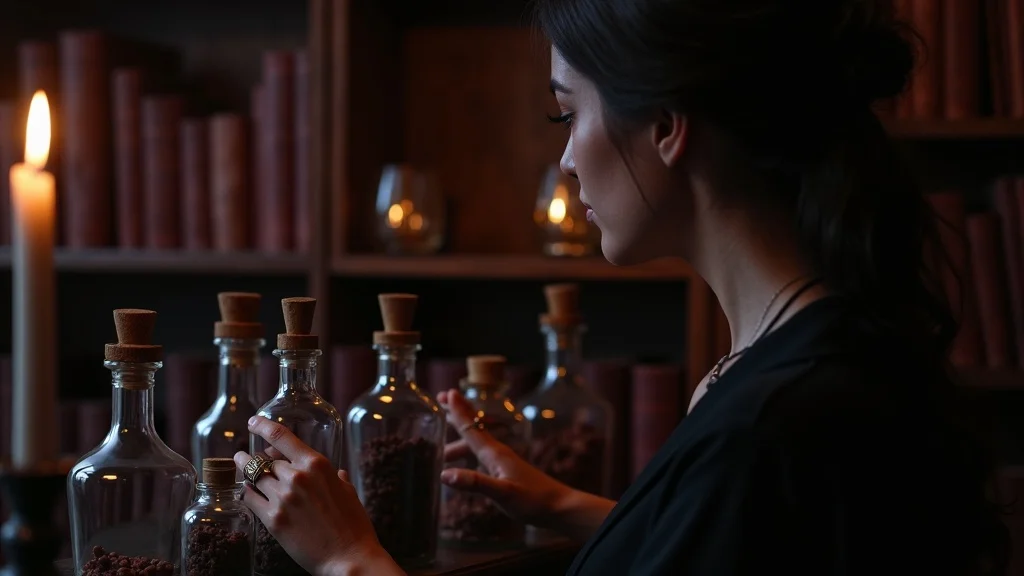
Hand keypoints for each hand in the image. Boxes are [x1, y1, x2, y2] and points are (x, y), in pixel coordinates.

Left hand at [235, 416, 402, 575]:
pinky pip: (249, 499)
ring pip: (253, 476)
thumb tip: (336, 473)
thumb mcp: (349, 493)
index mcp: (317, 465)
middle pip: (265, 459)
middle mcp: (297, 477)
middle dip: (257, 457)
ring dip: (245, 471)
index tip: (253, 422)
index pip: (281, 437)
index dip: (263, 426)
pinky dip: (246, 493)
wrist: (348, 557)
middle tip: (250, 457)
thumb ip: (337, 478)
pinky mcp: (272, 520)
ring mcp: (282, 498)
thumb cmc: (354, 526)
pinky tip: (246, 492)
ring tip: (240, 467)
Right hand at [437, 389, 574, 526]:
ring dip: (458, 443)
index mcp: (495, 454)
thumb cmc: (533, 500)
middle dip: (456, 416)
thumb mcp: (503, 493)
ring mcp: (502, 462)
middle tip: (439, 402)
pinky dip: (468, 455)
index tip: (446, 393)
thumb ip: (475, 483)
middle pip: (472, 430)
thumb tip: (445, 474)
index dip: (458, 411)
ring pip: (475, 446)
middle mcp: (498, 453)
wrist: (559, 506)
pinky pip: (481, 456)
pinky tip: (462, 467)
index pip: (472, 428)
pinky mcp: (506, 472)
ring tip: (440, 451)